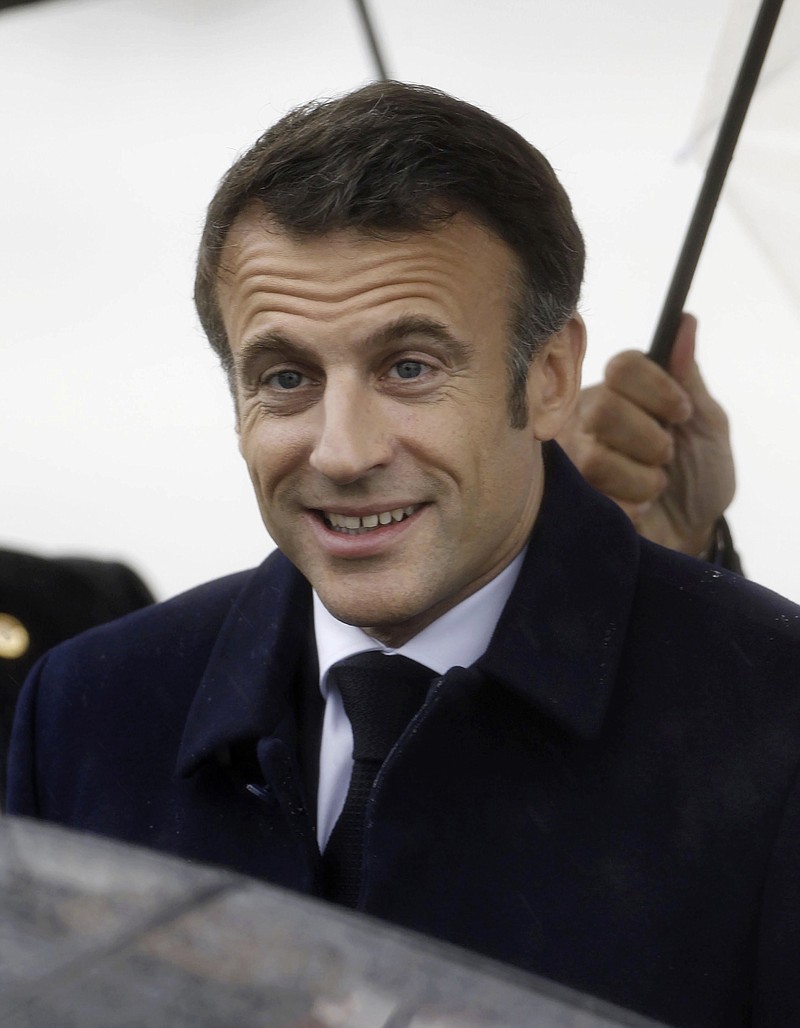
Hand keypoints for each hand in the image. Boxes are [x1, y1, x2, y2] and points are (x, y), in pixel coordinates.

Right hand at [556, 314, 734, 555]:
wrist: (692, 532)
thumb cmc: (699, 474)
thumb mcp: (707, 424)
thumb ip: (688, 377)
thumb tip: (684, 323)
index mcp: (621, 389)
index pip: (623, 365)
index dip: (658, 389)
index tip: (683, 413)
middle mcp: (588, 416)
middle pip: (604, 408)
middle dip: (650, 439)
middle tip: (665, 455)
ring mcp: (573, 458)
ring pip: (596, 458)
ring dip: (642, 478)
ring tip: (653, 486)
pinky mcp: (570, 496)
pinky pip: (594, 497)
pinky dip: (631, 505)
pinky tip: (638, 507)